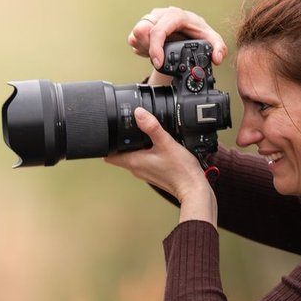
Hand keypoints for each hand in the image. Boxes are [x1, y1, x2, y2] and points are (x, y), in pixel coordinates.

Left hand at [105, 107, 216, 225]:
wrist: (193, 188)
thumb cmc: (180, 170)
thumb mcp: (166, 143)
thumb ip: (152, 127)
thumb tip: (139, 113)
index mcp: (133, 162)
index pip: (109, 156)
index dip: (107, 144)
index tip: (111, 133)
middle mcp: (136, 169)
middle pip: (120, 154)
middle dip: (122, 142)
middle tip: (128, 129)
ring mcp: (145, 172)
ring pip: (133, 157)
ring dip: (135, 146)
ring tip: (144, 135)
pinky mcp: (154, 173)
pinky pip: (144, 160)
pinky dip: (146, 152)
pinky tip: (157, 145)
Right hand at [127, 6, 227, 72]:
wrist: (188, 27)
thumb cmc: (197, 31)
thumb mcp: (212, 39)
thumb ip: (218, 48)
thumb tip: (217, 58)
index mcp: (176, 15)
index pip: (159, 30)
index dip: (156, 48)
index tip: (158, 63)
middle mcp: (161, 14)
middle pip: (143, 30)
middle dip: (149, 48)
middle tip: (159, 59)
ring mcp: (150, 18)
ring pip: (136, 35)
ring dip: (144, 48)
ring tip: (157, 54)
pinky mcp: (143, 25)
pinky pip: (134, 38)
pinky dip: (141, 48)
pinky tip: (152, 51)